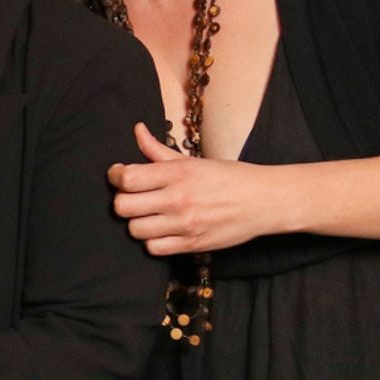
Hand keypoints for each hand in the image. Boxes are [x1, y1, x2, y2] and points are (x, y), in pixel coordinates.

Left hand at [107, 121, 285, 254]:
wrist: (264, 201)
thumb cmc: (230, 178)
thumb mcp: (194, 160)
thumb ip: (159, 150)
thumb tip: (138, 130)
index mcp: (178, 173)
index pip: (127, 178)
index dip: (115, 177)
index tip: (118, 176)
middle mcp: (178, 199)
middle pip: (124, 207)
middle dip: (122, 201)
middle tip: (132, 197)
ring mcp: (185, 224)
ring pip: (135, 229)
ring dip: (137, 222)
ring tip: (148, 215)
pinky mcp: (192, 244)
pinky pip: (153, 248)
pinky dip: (152, 241)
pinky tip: (161, 230)